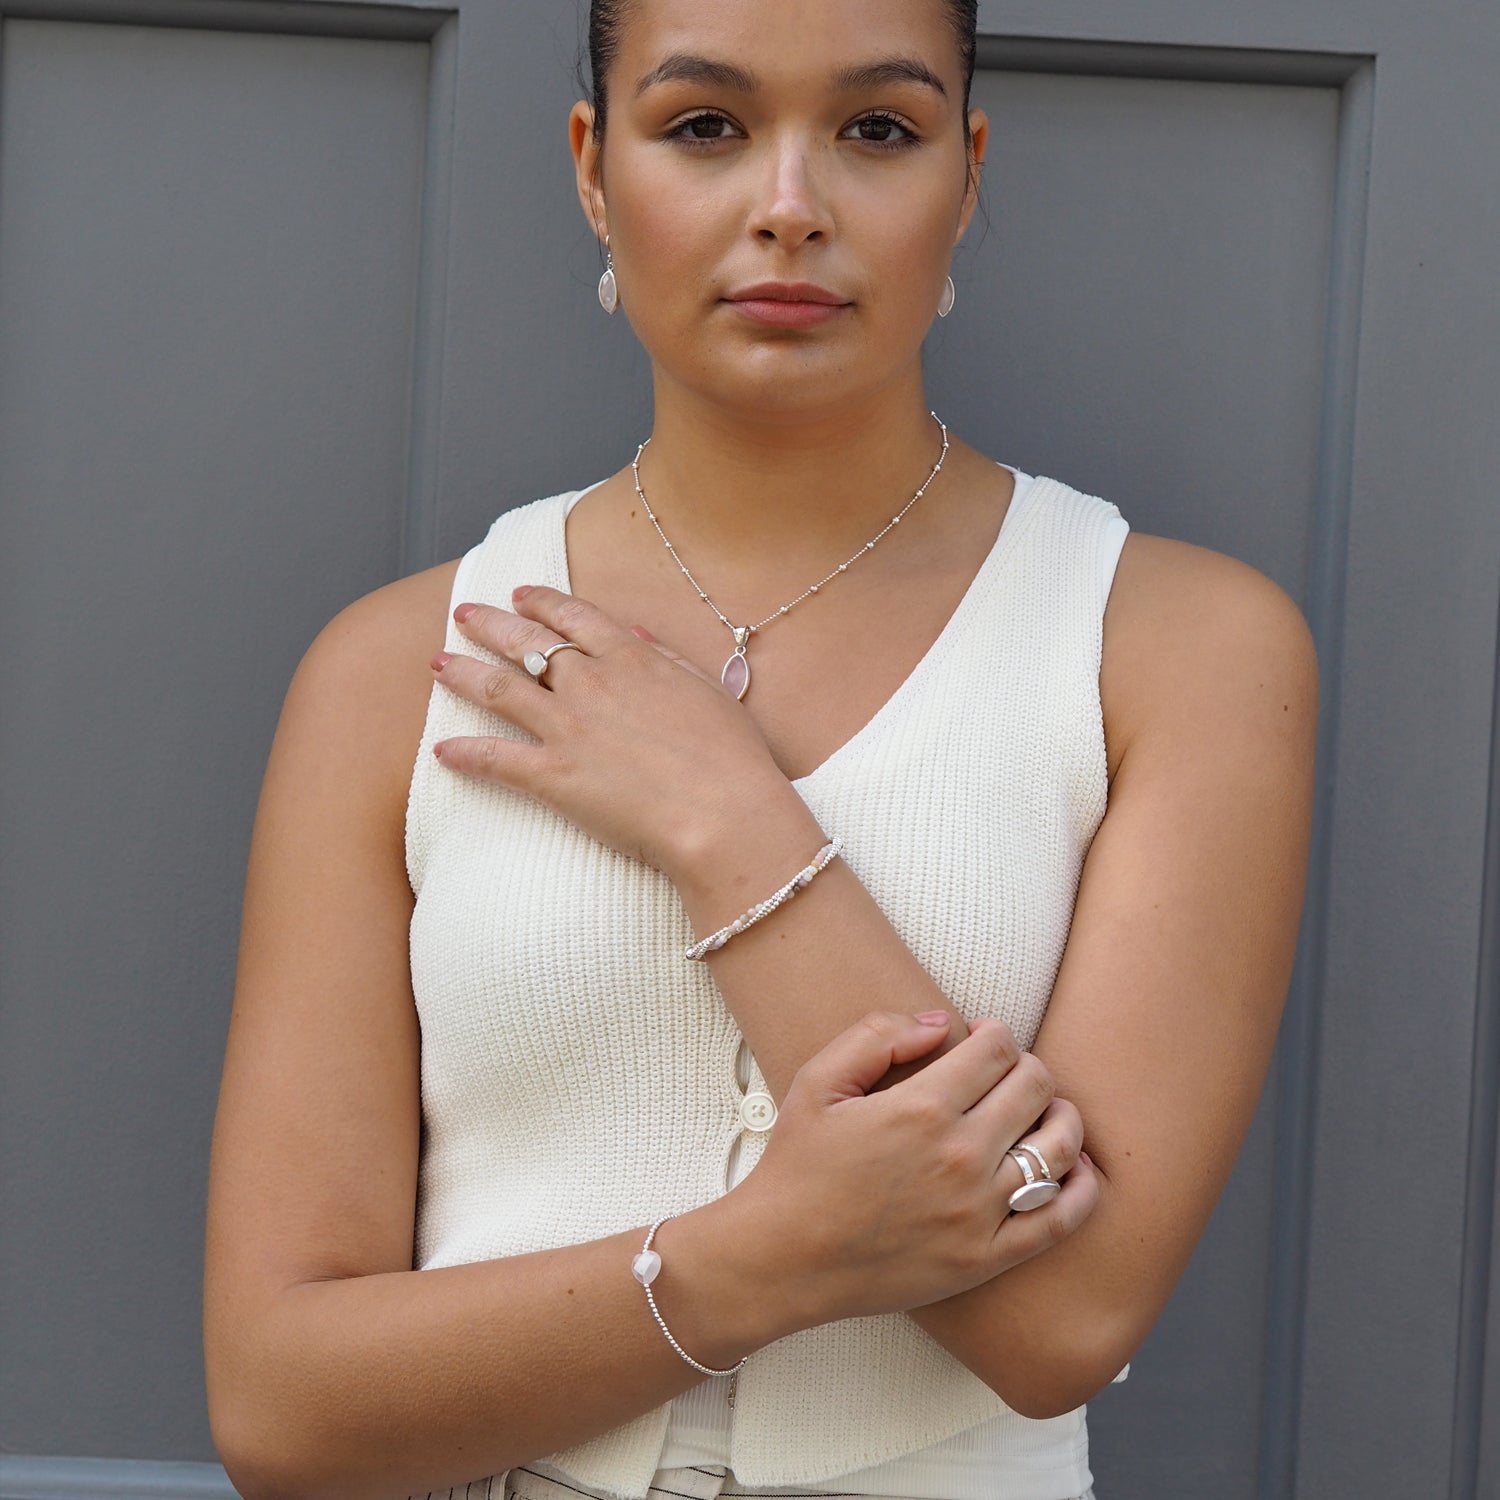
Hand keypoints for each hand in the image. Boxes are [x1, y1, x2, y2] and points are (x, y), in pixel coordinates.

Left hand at [430, 585, 794, 875]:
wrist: (725, 814)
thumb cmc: (732, 759)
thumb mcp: (710, 692)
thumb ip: (667, 658)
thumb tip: (636, 633)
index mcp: (631, 659)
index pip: (574, 616)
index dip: (542, 602)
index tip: (521, 595)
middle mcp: (591, 684)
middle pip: (526, 643)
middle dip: (489, 624)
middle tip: (462, 615)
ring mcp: (567, 728)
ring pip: (498, 689)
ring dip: (462, 674)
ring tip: (437, 665)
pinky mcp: (553, 776)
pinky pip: (494, 759)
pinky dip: (464, 754)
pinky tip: (441, 751)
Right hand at [725, 1010, 1099, 1327]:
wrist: (782, 1260)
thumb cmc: (797, 1166)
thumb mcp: (819, 1081)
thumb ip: (877, 1035)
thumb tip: (941, 1022)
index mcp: (922, 1108)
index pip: (996, 1048)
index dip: (995, 1033)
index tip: (983, 1040)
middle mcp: (960, 1156)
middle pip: (1035, 1087)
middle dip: (1026, 1068)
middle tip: (1006, 1075)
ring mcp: (978, 1212)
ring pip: (1059, 1146)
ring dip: (1061, 1117)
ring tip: (1045, 1112)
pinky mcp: (986, 1259)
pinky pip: (1060, 1219)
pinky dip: (1082, 1188)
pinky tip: (1077, 1168)